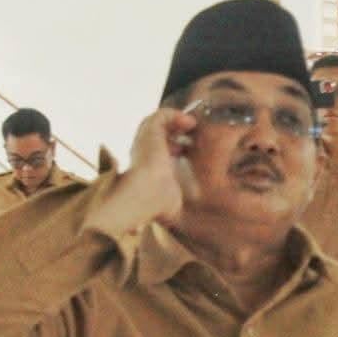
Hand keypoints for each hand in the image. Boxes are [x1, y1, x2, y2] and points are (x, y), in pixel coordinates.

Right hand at [85, 108, 198, 236]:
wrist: (146, 195)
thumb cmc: (156, 204)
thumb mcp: (172, 205)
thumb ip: (180, 208)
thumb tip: (195, 221)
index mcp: (145, 168)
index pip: (156, 151)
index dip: (173, 147)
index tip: (186, 152)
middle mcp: (142, 152)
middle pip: (157, 134)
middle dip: (175, 132)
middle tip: (192, 136)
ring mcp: (144, 140)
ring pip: (158, 122)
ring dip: (176, 122)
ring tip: (192, 126)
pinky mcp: (150, 131)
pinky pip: (162, 115)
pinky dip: (177, 115)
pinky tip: (190, 124)